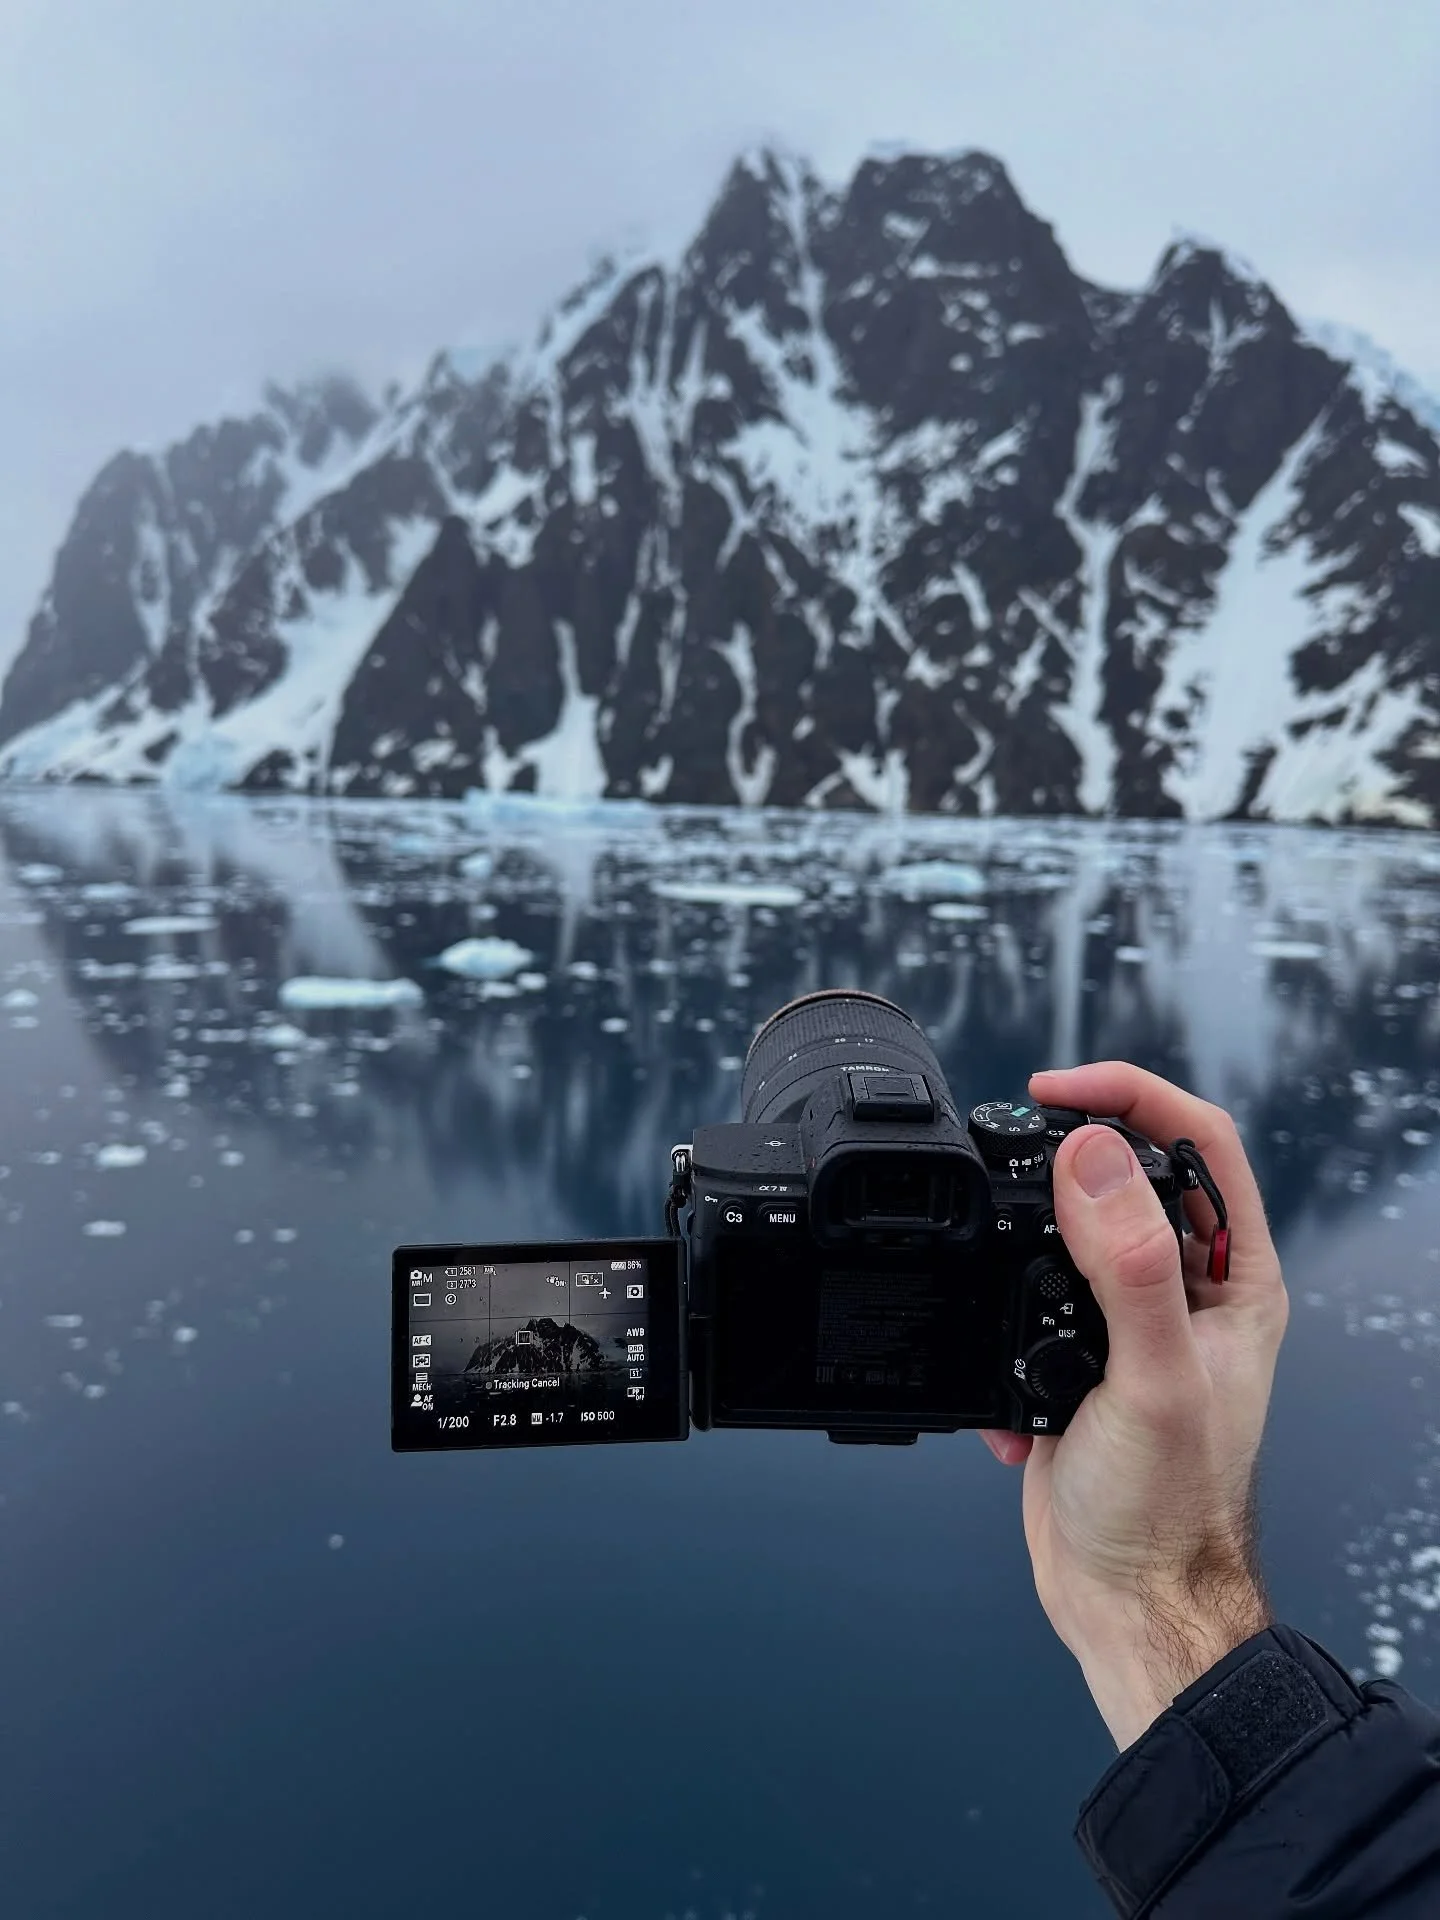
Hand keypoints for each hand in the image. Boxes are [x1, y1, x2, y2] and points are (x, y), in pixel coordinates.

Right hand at [978, 1062, 1289, 1746]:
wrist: (1124, 1604)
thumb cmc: (1167, 1510)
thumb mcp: (1154, 1378)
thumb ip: (1130, 1265)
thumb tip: (1090, 1158)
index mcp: (1233, 1282)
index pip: (1198, 1143)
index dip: (1133, 1097)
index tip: (1056, 1092)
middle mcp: (1185, 1293)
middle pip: (1128, 1172)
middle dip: (1065, 1152)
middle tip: (1009, 1140)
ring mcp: (1126, 1325)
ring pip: (1068, 1231)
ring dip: (1020, 1244)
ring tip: (989, 1262)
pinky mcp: (1072, 1360)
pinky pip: (1022, 1302)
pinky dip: (995, 1327)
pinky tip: (1000, 1388)